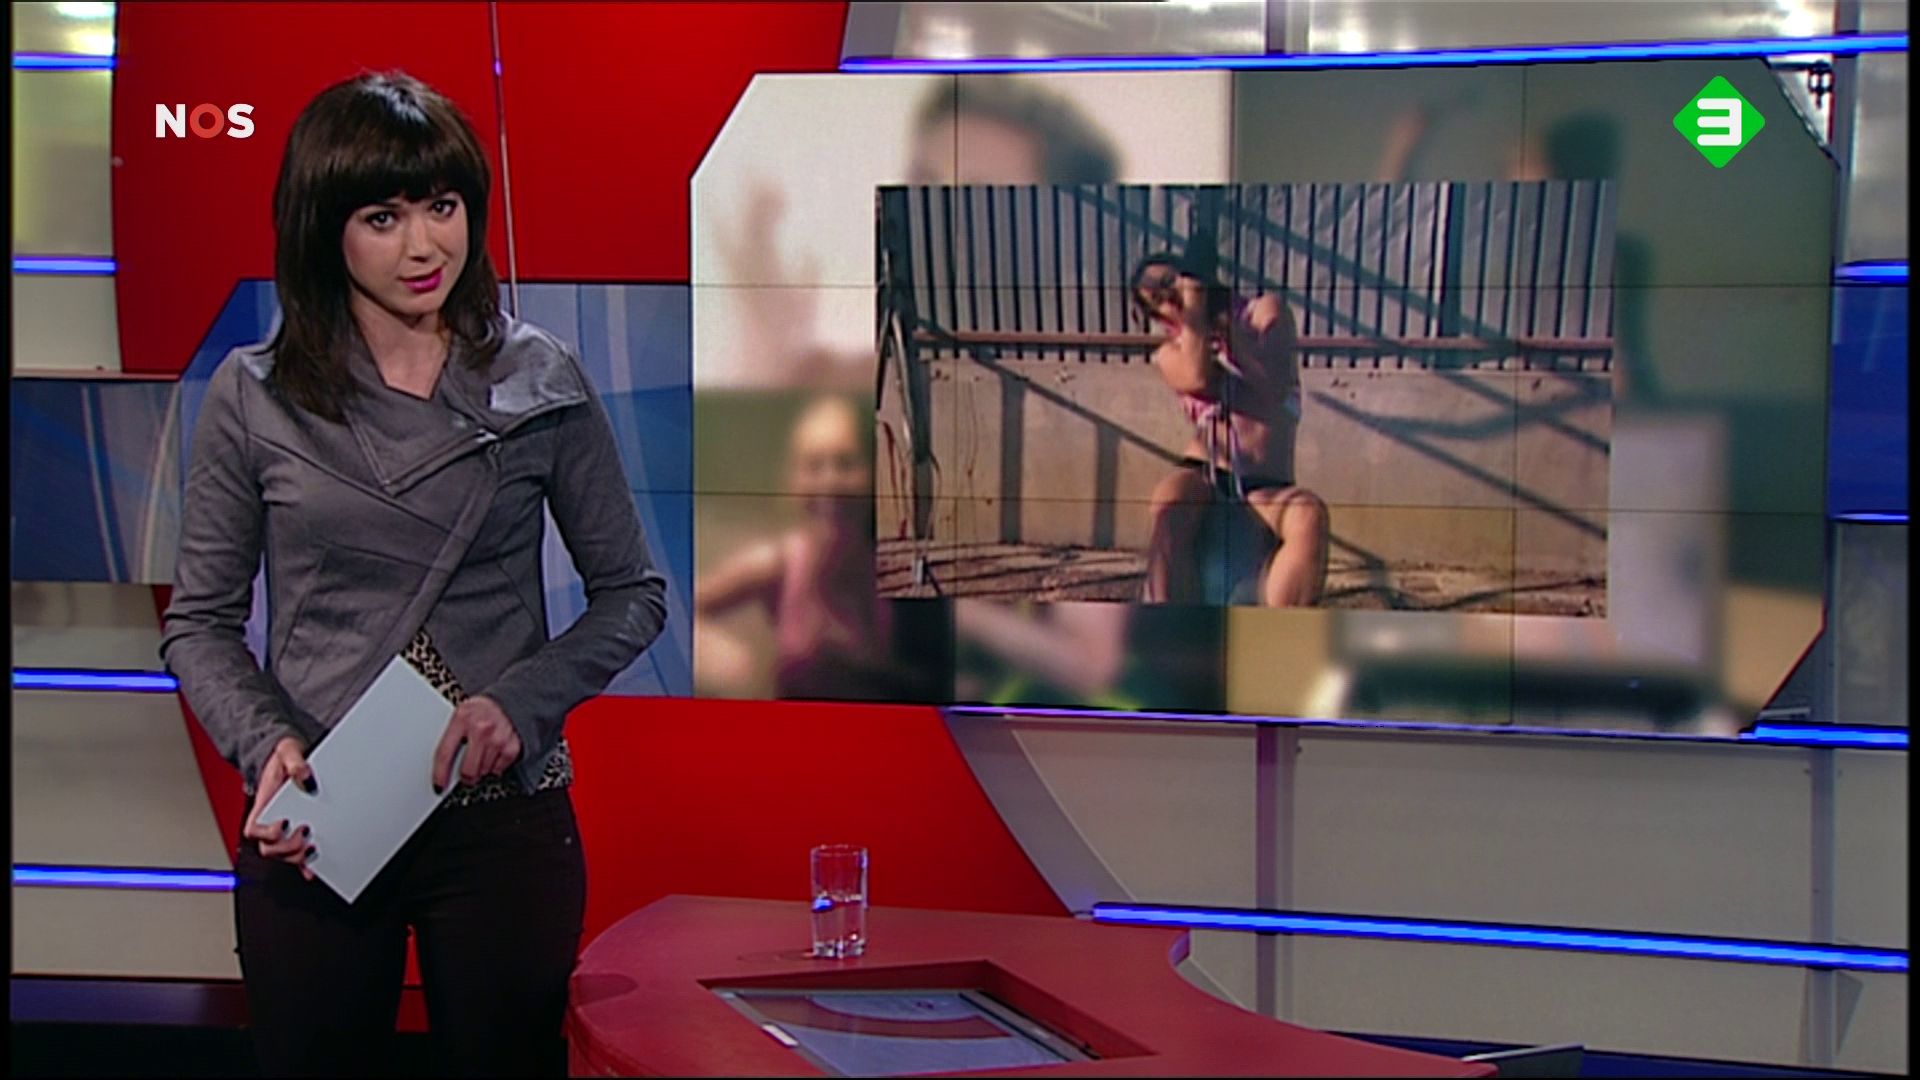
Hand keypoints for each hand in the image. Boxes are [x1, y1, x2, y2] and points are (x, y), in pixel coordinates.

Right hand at [242, 736, 317, 880]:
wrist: (294, 758)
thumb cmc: (285, 757)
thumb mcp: (288, 750)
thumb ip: (295, 761)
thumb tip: (305, 776)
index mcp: (264, 805)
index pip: (254, 829)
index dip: (266, 832)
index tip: (284, 823)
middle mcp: (272, 821)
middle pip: (270, 848)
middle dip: (287, 847)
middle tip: (306, 834)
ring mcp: (286, 830)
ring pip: (284, 855)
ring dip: (297, 857)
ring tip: (314, 847)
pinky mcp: (299, 831)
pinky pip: (300, 854)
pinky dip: (306, 864)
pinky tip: (316, 866)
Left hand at [432, 695, 521, 791]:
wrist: (505, 702)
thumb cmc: (479, 711)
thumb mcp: (459, 716)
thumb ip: (450, 737)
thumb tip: (441, 766)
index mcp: (461, 718)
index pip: (445, 753)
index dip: (440, 774)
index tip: (439, 785)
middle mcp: (481, 728)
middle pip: (468, 769)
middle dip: (465, 776)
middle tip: (465, 773)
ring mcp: (498, 738)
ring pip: (483, 772)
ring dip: (480, 769)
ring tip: (481, 754)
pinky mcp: (512, 747)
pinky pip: (498, 770)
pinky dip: (495, 766)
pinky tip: (493, 753)